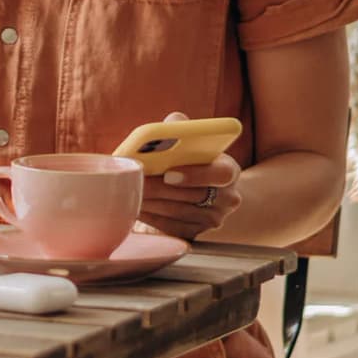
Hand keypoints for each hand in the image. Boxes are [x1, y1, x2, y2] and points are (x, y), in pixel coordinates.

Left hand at [136, 111, 241, 239]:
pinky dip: (150, 216)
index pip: (221, 174)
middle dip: (159, 188)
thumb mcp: (194, 141)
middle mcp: (227, 198)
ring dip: (151, 202)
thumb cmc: (195, 159)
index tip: (169, 173)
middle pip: (192, 196)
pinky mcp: (196, 233)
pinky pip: (171, 227)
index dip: (195, 175)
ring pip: (178, 212)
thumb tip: (172, 123)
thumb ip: (183, 128)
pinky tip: (134, 205)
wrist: (210, 190)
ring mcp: (213, 219)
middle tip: (135, 181)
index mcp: (229, 170)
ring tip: (128, 190)